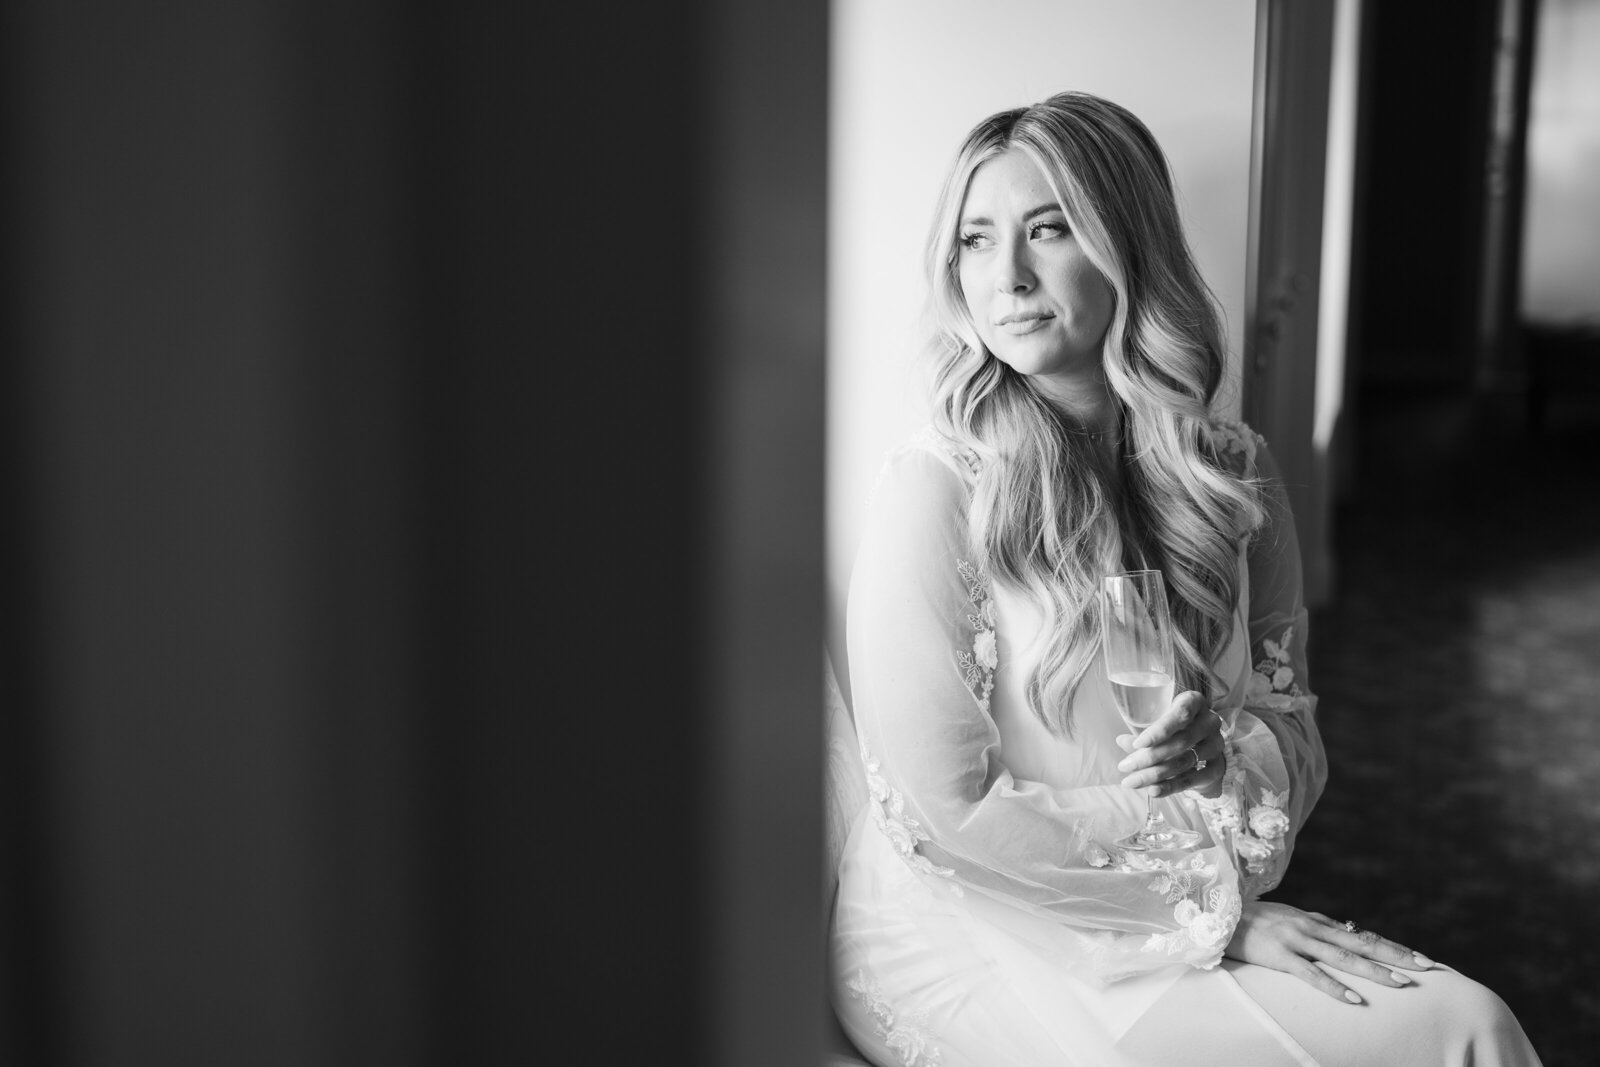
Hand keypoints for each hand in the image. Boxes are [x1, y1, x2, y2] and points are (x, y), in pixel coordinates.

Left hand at [1115, 690, 1225, 798]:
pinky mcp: (1217, 768)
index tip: (1139, 744)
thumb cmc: (1176, 727)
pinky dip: (1170, 787)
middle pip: (1180, 742)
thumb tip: (1121, 741)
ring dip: (1154, 774)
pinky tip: (1152, 790)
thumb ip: (1144, 734)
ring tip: (1131, 782)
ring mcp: (1216, 745)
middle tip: (1124, 767)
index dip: (1160, 730)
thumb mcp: (1160, 724)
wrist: (1204, 747)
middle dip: (1149, 757)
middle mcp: (1210, 722)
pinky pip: (1192, 780)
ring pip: (1184, 762)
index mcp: (1195, 702)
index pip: (1181, 713)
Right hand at [1224, 901, 1434, 1002]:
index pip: (1363, 936)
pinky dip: (1332, 986)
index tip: (1420, 958)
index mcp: (1316, 921)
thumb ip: (1313, 928)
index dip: (1392, 947)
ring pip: (1343, 958)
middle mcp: (1312, 927)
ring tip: (1400, 983)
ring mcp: (1297, 940)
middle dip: (1396, 956)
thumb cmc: (1251, 920)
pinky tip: (1352, 999)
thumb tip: (1340, 937)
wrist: (1216, 914)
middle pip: (1363, 944)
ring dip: (1373, 971)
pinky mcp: (1280, 955)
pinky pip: (1311, 974)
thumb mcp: (1288, 919)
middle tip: (1427, 967)